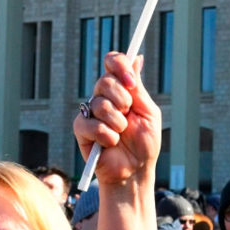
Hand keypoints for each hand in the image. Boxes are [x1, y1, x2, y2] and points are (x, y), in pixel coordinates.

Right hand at [72, 52, 158, 191]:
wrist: (135, 171)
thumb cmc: (145, 144)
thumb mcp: (148, 113)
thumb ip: (138, 88)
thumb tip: (136, 58)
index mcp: (121, 90)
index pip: (112, 63)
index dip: (119, 65)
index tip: (131, 81)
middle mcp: (104, 97)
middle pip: (105, 81)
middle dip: (122, 100)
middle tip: (128, 114)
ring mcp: (91, 113)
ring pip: (99, 104)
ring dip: (117, 122)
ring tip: (121, 134)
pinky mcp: (81, 130)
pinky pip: (90, 124)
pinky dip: (106, 135)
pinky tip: (111, 144)